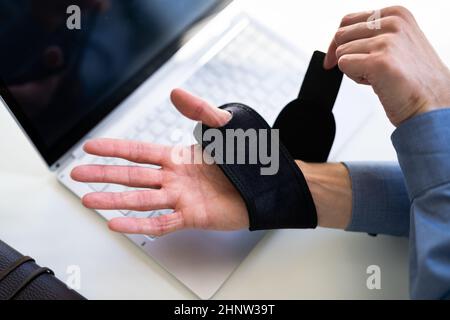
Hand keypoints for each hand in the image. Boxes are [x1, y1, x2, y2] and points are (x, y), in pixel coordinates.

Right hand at [71, 89, 249, 236]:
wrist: (269, 184)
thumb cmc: (247, 156)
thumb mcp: (224, 128)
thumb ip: (200, 111)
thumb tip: (175, 92)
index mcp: (178, 156)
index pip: (139, 151)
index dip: (114, 149)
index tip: (91, 146)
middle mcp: (174, 178)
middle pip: (132, 176)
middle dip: (104, 174)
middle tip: (78, 174)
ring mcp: (181, 198)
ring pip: (140, 200)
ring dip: (113, 201)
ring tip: (88, 201)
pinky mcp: (192, 217)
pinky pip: (161, 222)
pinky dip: (139, 223)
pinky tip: (118, 224)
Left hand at [324, 6, 449, 125]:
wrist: (431, 104)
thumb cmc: (413, 79)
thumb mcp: (397, 43)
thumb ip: (373, 34)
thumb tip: (337, 40)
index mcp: (397, 14)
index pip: (348, 21)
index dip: (338, 42)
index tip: (334, 58)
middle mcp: (393, 23)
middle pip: (340, 36)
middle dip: (346, 56)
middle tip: (366, 70)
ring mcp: (387, 41)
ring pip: (341, 53)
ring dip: (353, 69)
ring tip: (377, 76)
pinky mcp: (379, 61)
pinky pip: (343, 65)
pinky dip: (354, 78)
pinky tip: (376, 82)